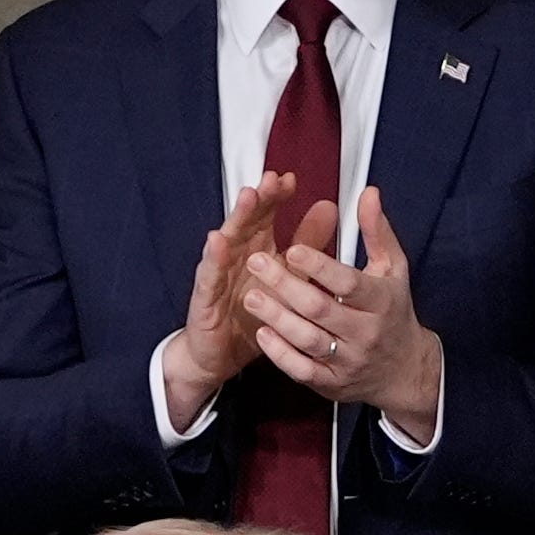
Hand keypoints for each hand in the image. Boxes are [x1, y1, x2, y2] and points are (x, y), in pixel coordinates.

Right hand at [164, 172, 292, 430]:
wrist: (219, 355)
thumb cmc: (251, 314)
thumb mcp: (287, 279)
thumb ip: (306, 244)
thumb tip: (329, 209)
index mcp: (256, 249)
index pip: (266, 215)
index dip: (277, 197)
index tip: (291, 179)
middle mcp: (236, 256)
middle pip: (248, 221)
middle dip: (259, 198)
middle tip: (271, 178)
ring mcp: (219, 274)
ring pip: (228, 240)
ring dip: (237, 217)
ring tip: (248, 196)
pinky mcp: (205, 297)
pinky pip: (209, 276)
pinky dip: (213, 257)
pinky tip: (217, 240)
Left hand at [244, 188, 446, 435]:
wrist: (403, 370)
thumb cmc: (393, 311)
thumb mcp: (393, 268)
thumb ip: (376, 230)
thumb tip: (368, 192)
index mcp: (381, 301)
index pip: (347, 282)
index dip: (318, 266)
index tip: (291, 248)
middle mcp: (366, 333)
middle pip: (320, 308)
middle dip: (285, 285)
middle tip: (255, 262)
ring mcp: (348, 361)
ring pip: (308, 339)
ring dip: (276, 317)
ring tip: (251, 296)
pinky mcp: (332, 383)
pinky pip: (302, 370)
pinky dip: (280, 353)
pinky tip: (262, 333)